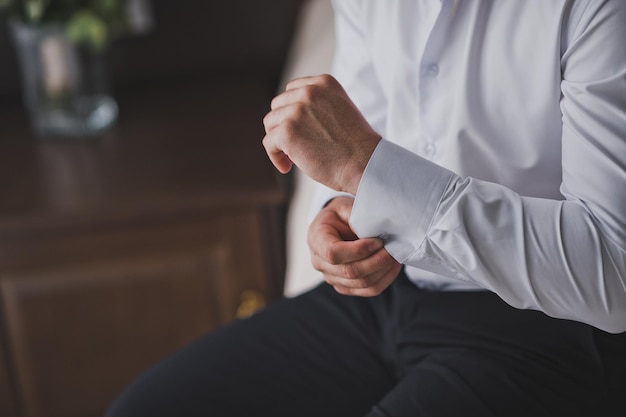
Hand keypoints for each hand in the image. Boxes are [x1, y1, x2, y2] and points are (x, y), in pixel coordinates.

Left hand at [262, 74, 380, 194]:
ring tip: (291, 157)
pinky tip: (287, 167)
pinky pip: (269, 143)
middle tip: (294, 146)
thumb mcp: (340, 110)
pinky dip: (275, 156)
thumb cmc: (356, 145)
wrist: (365, 163)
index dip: (291, 111)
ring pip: (270, 123)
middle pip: (278, 106)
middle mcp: (309, 92)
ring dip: (278, 141)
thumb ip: (318, 106)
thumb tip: (291, 115)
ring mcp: (297, 111)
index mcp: (324, 83)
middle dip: (283, 125)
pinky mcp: (287, 131)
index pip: (292, 90)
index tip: (299, 129)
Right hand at [308, 196, 401, 295]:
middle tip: (393, 249)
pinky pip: (368, 290)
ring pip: (362, 283)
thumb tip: (370, 232)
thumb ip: (354, 216)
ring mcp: (332, 277)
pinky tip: (393, 266)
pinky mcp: (345, 286)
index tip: (378, 241)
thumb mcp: (344, 206)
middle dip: (376, 261)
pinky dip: (385, 279)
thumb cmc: (339, 215)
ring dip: (383, 271)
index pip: (334, 254)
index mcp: (316, 240)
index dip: (358, 250)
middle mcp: (320, 262)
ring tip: (395, 256)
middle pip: (350, 272)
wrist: (335, 226)